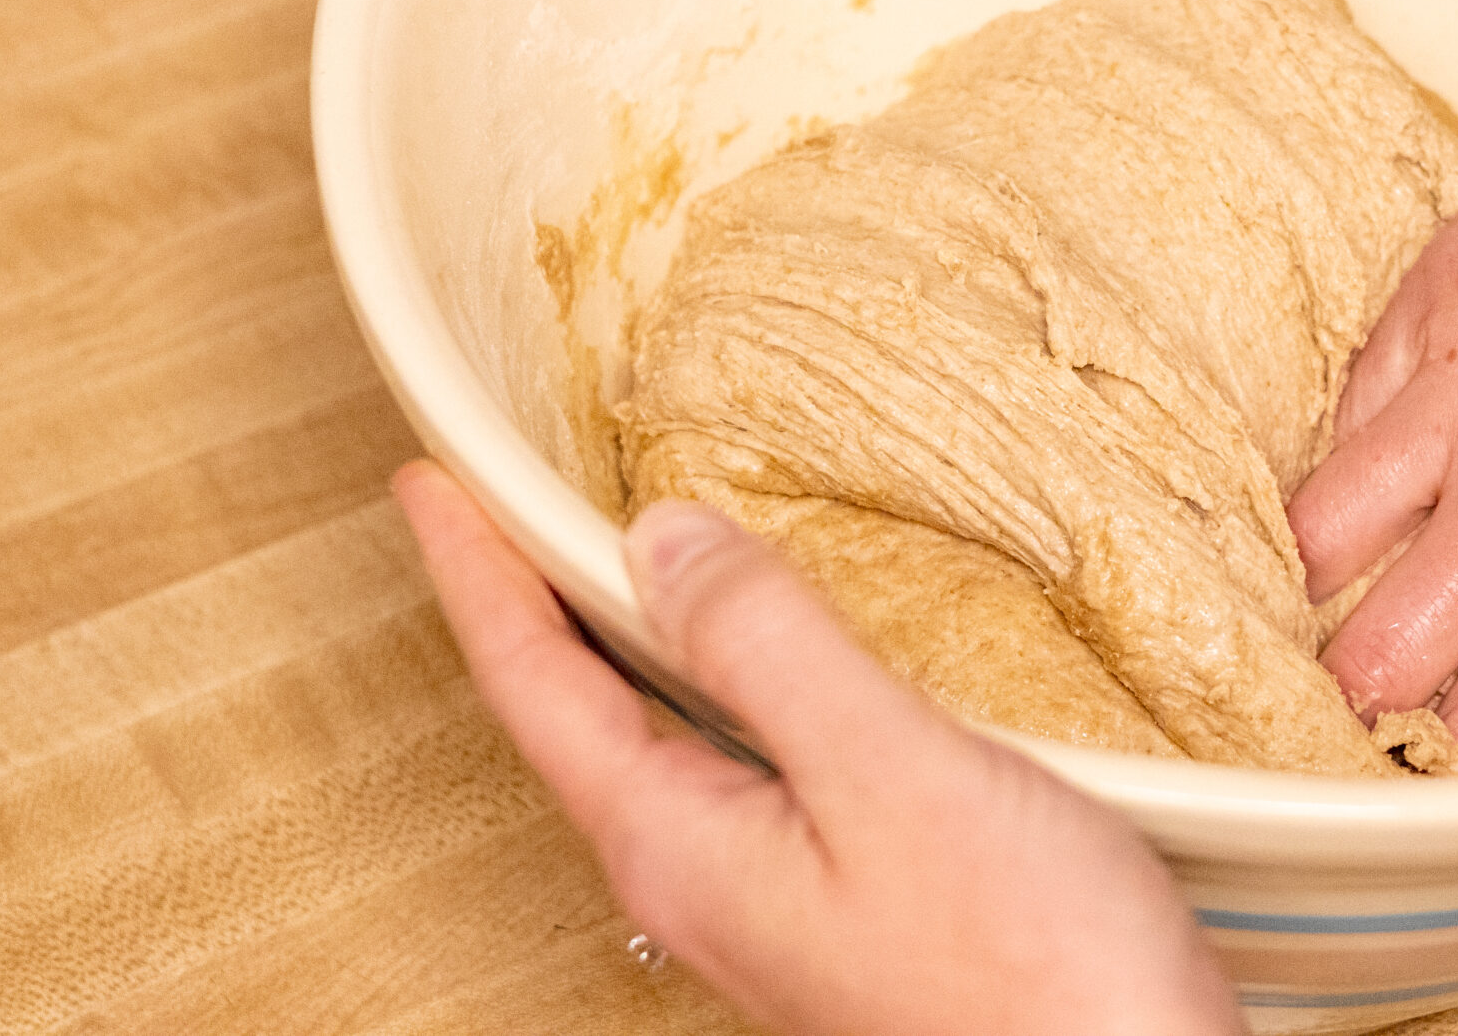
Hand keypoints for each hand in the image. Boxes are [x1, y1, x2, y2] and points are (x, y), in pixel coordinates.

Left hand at [393, 462, 1242, 1035]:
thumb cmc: (1029, 969)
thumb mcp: (890, 774)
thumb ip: (772, 649)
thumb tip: (661, 539)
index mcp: (684, 846)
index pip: (536, 687)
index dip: (478, 575)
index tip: (428, 489)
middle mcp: (706, 881)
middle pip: (577, 719)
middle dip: (531, 607)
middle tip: (494, 511)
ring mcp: (772, 898)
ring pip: (660, 741)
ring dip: (624, 643)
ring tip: (608, 564)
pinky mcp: (843, 899)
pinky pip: (740, 762)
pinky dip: (720, 682)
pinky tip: (768, 662)